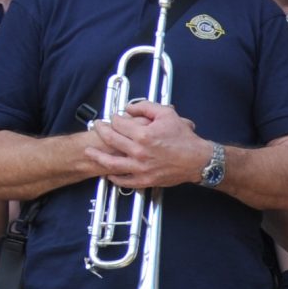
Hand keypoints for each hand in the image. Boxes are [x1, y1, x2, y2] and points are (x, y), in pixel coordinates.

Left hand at [90, 98, 212, 190]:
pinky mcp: (145, 180)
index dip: (114, 118)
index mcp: (144, 134)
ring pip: (111, 163)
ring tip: (89, 152)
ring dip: (97, 156)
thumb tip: (129, 108)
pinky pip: (124, 181)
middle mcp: (139, 152)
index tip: (113, 117)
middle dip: (101, 130)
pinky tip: (109, 173)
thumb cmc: (184, 138)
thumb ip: (146, 107)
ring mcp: (141, 168)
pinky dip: (114, 178)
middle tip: (97, 127)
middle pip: (111, 139)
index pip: (119, 123)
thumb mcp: (167, 114)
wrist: (198, 160)